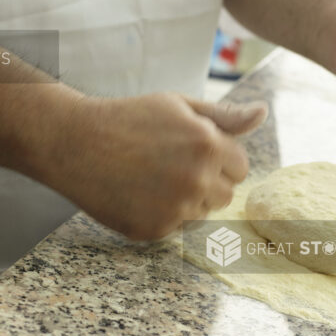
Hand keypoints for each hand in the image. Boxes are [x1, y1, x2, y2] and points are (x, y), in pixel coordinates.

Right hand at [45, 92, 266, 239]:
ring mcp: (176, 207)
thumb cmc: (128, 119)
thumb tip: (262, 113)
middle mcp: (197, 178)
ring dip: (188, 202)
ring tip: (153, 179)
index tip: (191, 153)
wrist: (73, 142)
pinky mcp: (155, 230)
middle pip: (226, 195)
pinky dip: (162, 216)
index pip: (241, 167)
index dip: (218, 159)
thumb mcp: (178, 106)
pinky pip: (176, 229)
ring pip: (203, 214)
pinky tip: (138, 194)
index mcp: (208, 145)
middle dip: (207, 182)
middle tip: (169, 166)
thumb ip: (224, 116)